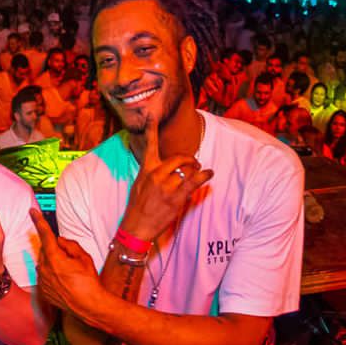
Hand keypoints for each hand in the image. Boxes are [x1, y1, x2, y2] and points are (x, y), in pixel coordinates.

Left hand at [28, 208, 101, 313]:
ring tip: (70, 274)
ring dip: (54, 264)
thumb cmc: (89, 282)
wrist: (89, 306)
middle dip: (55, 250)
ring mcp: (43, 282)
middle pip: (46, 251)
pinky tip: (66, 282)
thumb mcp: (84, 258)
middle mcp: (45, 269)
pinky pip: (45, 277)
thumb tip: (60, 242)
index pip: (45, 235)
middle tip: (71, 259)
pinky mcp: (43, 292)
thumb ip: (70, 245)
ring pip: (44, 264)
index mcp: (55, 258)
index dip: (39, 221)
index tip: (32, 212)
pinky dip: (53, 276)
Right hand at [121, 123, 214, 241]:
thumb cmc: (137, 207)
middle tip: (194, 163)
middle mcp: (156, 174)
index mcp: (146, 169)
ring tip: (201, 171)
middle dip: (189, 159)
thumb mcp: (139, 185)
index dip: (151, 130)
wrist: (136, 227)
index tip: (151, 117)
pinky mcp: (176, 197)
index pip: (150, 146)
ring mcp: (166, 186)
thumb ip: (151, 173)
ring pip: (187, 169)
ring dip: (197, 169)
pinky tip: (209, 174)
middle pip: (178, 158)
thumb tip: (165, 169)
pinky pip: (194, 182)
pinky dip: (205, 176)